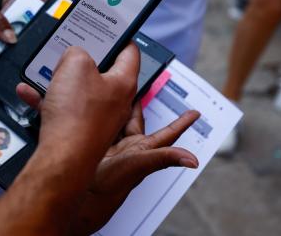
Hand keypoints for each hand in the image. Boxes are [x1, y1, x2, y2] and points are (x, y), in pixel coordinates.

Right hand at [17, 44, 139, 174]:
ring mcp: (98, 118)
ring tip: (44, 70)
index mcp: (123, 82)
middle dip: (82, 59)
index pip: (130, 53)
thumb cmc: (76, 116)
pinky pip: (64, 107)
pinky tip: (29, 92)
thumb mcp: (74, 64)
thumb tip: (74, 56)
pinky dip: (47, 99)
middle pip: (101, 72)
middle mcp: (115, 102)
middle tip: (70, 49)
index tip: (108, 30)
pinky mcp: (80, 129)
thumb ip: (77, 52)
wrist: (63, 157)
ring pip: (79, 90)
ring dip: (59, 79)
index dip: (119, 37)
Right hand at [73, 104, 199, 234]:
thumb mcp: (140, 165)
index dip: (182, 122)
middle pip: (139, 121)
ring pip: (120, 121)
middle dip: (141, 106)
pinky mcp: (98, 144)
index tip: (195, 113)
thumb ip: (163, 158)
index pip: (168, 133)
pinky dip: (102, 116)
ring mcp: (114, 146)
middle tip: (145, 89)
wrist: (85, 191)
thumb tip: (192, 160)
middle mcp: (131, 146)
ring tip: (118, 93)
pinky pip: (103, 125)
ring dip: (119, 108)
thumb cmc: (113, 183)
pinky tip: (98, 109)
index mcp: (145, 149)